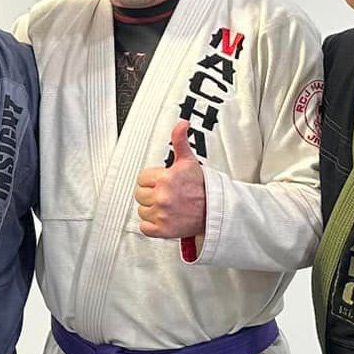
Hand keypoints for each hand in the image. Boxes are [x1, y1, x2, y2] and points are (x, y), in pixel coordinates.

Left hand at [134, 121, 205, 237]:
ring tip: (167, 207)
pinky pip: (144, 227)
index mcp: (166, 178)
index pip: (142, 178)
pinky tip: (163, 219)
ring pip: (142, 210)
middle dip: (150, 194)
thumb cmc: (201, 187)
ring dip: (151, 210)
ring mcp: (162, 214)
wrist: (214, 211)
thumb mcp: (189, 161)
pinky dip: (151, 226)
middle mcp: (162, 196)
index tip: (162, 183)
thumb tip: (182, 124)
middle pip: (139, 194)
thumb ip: (180, 141)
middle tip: (165, 195)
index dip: (151, 180)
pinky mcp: (162, 230)